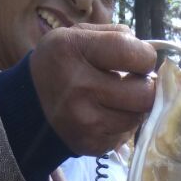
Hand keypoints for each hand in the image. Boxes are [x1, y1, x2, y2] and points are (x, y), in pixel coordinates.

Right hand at [30, 24, 155, 156]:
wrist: (30, 106)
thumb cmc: (62, 64)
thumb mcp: (77, 36)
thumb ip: (116, 36)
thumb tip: (150, 56)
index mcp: (72, 49)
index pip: (132, 53)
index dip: (145, 57)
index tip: (140, 60)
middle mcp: (77, 86)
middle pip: (143, 94)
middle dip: (145, 87)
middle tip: (134, 83)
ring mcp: (85, 121)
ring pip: (137, 117)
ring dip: (134, 108)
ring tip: (117, 99)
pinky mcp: (91, 145)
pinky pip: (125, 135)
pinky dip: (121, 125)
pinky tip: (106, 116)